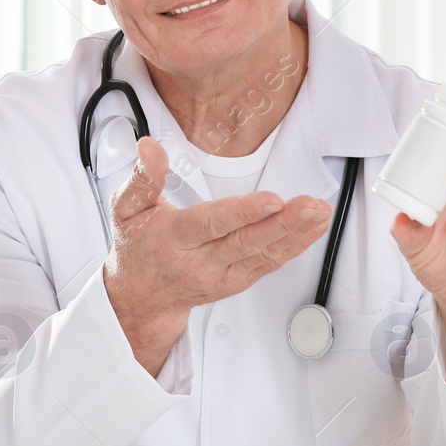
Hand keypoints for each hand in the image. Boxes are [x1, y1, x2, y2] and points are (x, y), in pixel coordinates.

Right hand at [103, 137, 334, 376]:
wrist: (140, 297)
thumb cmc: (137, 247)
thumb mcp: (125, 209)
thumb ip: (142, 177)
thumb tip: (150, 147)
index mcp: (174, 239)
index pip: (212, 224)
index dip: (245, 212)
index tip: (273, 200)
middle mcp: (200, 262)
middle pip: (247, 241)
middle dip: (284, 222)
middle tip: (311, 204)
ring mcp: (221, 276)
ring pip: (264, 254)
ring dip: (297, 233)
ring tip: (320, 213)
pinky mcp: (237, 282)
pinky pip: (269, 264)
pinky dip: (295, 246)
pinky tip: (313, 230)